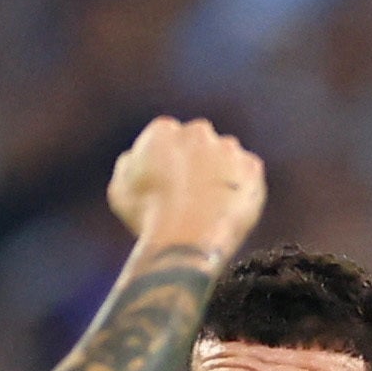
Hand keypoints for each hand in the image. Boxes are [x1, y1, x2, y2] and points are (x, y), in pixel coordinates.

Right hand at [107, 117, 266, 257]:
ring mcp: (228, 148)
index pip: (165, 140)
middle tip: (190, 196)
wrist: (184, 240)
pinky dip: (241, 188)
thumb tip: (135, 158)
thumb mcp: (119, 191)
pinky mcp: (251, 168)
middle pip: (198, 143)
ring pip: (225, 157)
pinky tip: (227, 210)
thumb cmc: (147, 219)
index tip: (167, 186)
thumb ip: (129, 166)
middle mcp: (197, 131)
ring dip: (220, 174)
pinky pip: (248, 174)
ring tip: (210, 208)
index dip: (166, 165)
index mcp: (163, 130)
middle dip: (195, 162)